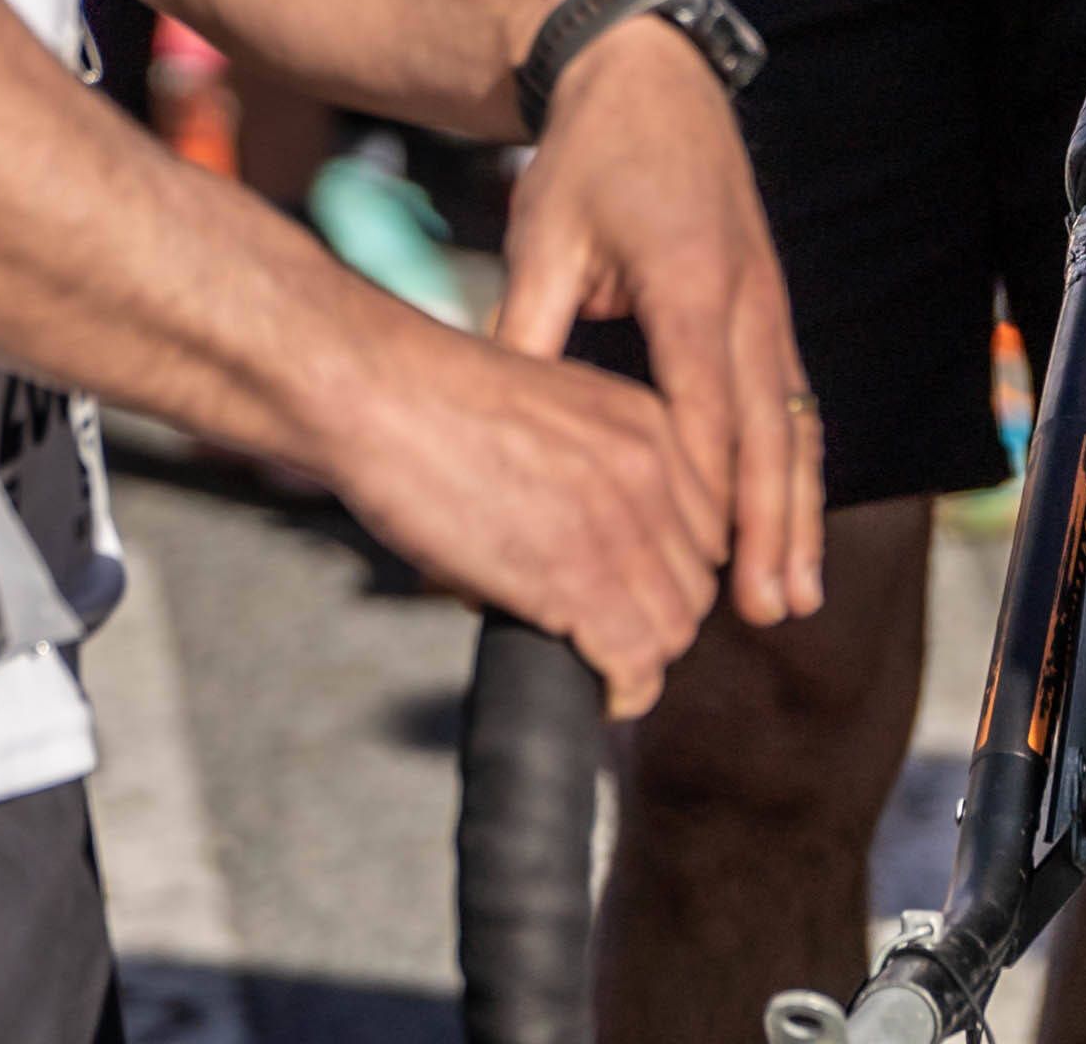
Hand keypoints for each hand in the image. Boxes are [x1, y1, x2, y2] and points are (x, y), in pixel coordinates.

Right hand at [322, 313, 725, 716]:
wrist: (379, 391)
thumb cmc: (433, 400)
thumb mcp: (548, 413)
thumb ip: (588, 467)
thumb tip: (582, 540)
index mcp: (648, 423)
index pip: (706, 529)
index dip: (672, 575)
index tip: (639, 597)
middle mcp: (650, 468)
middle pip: (695, 583)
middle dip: (659, 621)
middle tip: (613, 641)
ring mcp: (617, 521)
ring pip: (672, 627)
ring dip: (641, 659)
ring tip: (601, 668)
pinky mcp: (573, 574)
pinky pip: (633, 658)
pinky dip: (625, 689)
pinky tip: (605, 695)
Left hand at [497, 16, 823, 634]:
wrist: (650, 75)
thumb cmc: (589, 155)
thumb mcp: (543, 234)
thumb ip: (529, 327)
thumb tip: (497, 419)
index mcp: (688, 278)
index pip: (707, 400)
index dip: (712, 486)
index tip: (712, 562)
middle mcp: (745, 297)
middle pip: (769, 429)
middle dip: (772, 524)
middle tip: (771, 609)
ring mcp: (767, 302)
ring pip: (794, 423)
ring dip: (796, 511)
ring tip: (795, 595)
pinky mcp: (768, 306)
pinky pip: (791, 400)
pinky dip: (794, 468)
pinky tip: (793, 523)